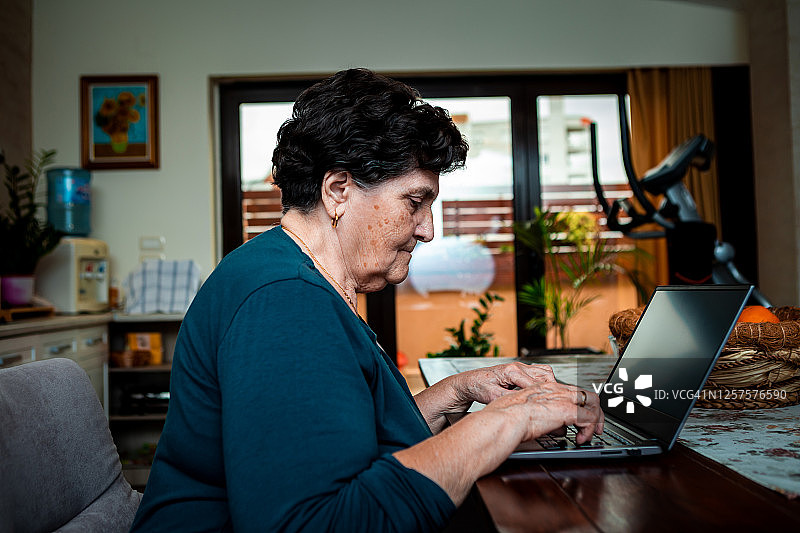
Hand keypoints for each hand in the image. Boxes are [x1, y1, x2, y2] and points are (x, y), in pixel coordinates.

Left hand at [449, 362, 556, 407]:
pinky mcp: (521, 370)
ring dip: (551, 384)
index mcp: (511, 371)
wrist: (471, 381)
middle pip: (545, 375)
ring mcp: (520, 367)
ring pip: (545, 372)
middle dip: (553, 389)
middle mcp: (518, 367)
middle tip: (558, 403)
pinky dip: (546, 381)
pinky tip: (546, 392)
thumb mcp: (491, 395)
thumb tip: (521, 406)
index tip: (552, 405)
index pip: (535, 383)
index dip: (545, 395)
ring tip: (554, 398)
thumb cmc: (478, 386)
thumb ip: (507, 399)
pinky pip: (540, 372)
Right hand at [482, 382, 603, 443]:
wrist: (503, 420)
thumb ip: (537, 415)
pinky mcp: (567, 410)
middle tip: (593, 429)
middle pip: (586, 394)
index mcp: (543, 388)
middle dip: (594, 412)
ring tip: (590, 435)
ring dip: (595, 420)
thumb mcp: (522, 412)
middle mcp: (555, 389)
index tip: (579, 419)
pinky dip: (589, 429)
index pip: (570, 391)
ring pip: (593, 402)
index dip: (578, 405)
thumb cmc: (504, 418)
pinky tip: (580, 439)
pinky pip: (589, 417)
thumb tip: (547, 425)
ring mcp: (561, 398)